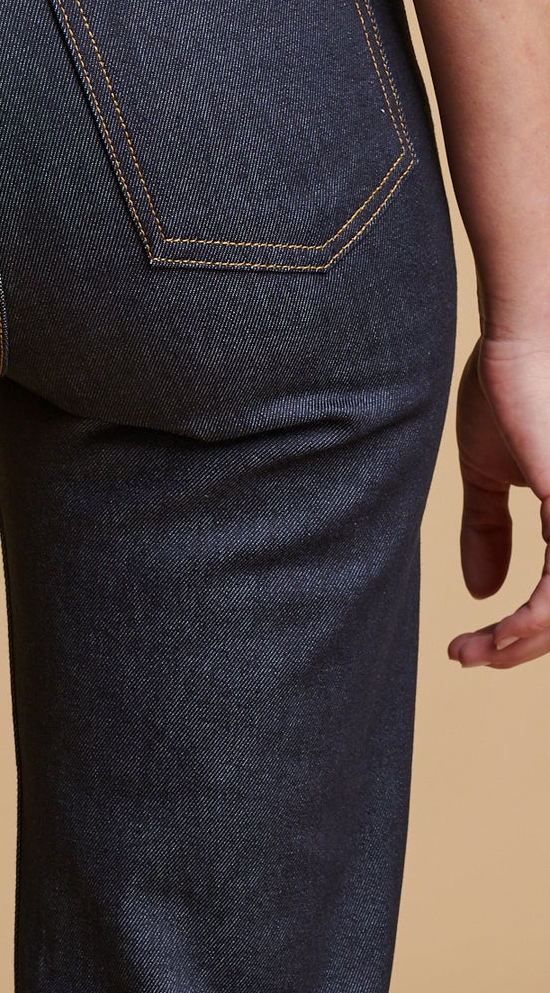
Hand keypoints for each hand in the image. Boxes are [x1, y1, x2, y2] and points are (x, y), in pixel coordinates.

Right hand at [449, 332, 549, 668]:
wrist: (522, 340)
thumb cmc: (509, 386)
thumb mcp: (488, 472)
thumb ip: (487, 530)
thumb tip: (480, 593)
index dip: (517, 631)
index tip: (468, 646)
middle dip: (518, 648)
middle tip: (468, 657)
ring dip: (521, 644)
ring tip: (475, 653)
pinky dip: (530, 623)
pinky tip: (497, 633)